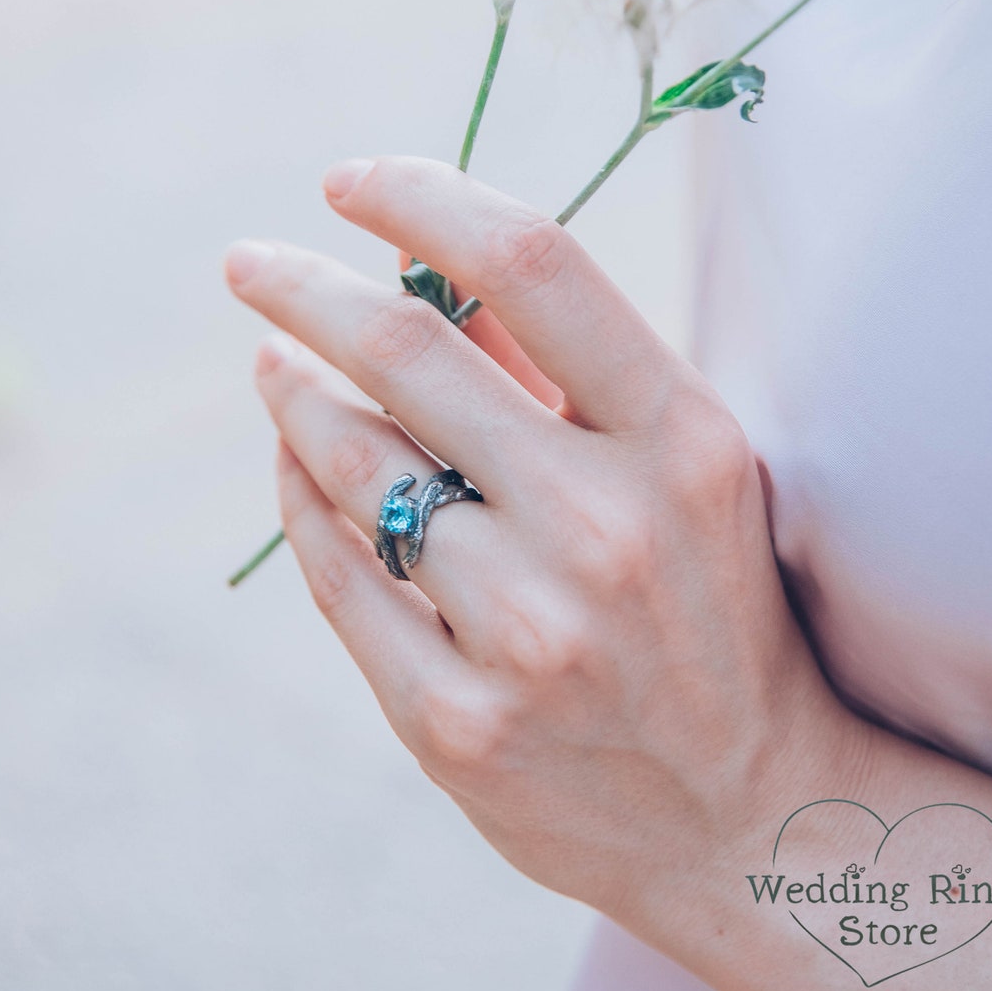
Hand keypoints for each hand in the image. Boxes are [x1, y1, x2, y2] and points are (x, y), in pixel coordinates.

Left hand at [224, 156, 859, 957]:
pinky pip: (337, 572)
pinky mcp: (457, 723)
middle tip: (249, 263)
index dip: (424, 196)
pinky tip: (294, 462)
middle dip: (302, 286)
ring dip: (291, 389)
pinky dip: (299, 495)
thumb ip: (557, 363)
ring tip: (271, 361)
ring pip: (351, 462)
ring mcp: (527, 634)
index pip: (533, 262)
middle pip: (408, 349)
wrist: (742, 809)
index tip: (350, 181)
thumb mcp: (677, 467)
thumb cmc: (705, 605)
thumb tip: (420, 258)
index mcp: (683, 440)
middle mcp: (608, 528)